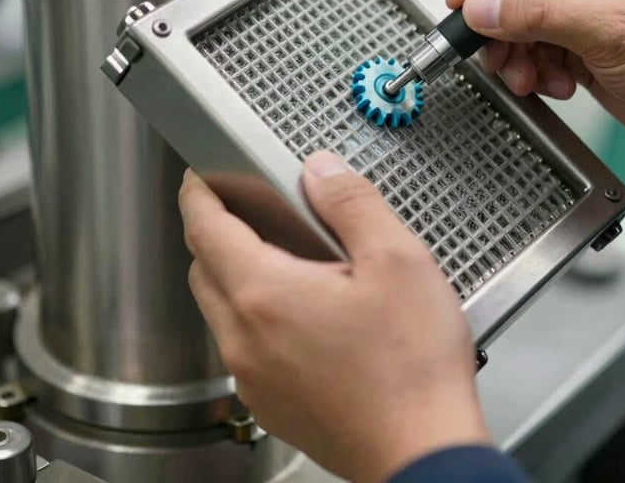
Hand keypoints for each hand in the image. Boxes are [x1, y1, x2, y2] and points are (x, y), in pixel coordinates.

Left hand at [179, 152, 489, 482]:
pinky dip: (255, 317)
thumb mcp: (397, 260)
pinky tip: (303, 313)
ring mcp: (254, 378)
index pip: (204, 228)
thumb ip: (351, 204)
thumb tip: (321, 170)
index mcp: (265, 295)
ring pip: (221, 310)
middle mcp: (245, 340)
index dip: (199, 193)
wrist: (425, 455)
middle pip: (204, 269)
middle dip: (214, 232)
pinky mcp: (272, 404)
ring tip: (284, 258)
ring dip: (235, 275)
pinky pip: (243, 347)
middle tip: (245, 209)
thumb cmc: (413, 368)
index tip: (202, 177)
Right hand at [448, 0, 624, 169]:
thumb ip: (538, 15)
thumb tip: (480, 7)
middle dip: (499, 22)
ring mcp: (579, 9)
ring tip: (527, 78)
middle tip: (489, 49)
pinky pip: (529, 51)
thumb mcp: (610, 30)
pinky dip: (532, 72)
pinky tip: (557, 86)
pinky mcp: (574, 45)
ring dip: (512, 54)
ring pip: (515, 22)